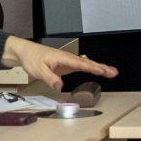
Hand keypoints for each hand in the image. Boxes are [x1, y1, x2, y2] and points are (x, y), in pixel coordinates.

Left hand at [1, 38, 117, 91]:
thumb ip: (50, 78)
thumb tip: (61, 87)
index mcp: (63, 58)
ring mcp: (68, 61)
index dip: (93, 68)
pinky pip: (82, 66)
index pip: (81, 64)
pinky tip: (98, 70)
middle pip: (88, 63)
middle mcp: (68, 58)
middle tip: (114, 72)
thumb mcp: (38, 70)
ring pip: (87, 64)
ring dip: (99, 68)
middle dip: (101, 67)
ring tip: (111, 72)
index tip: (103, 71)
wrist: (26, 52)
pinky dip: (91, 68)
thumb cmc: (32, 59)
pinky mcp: (66, 65)